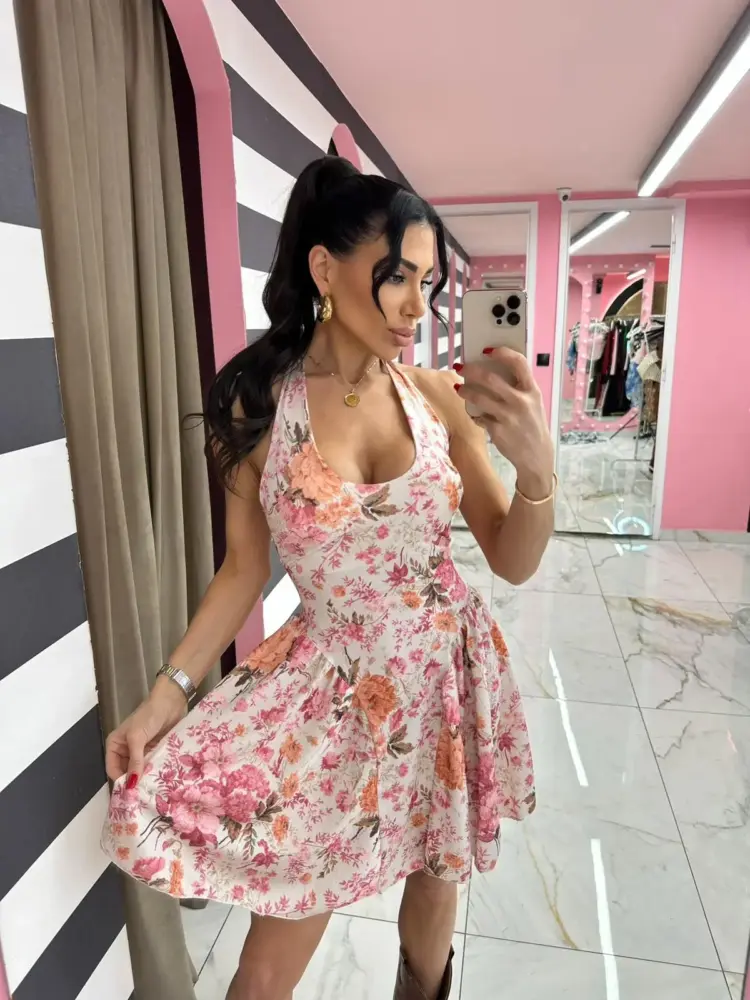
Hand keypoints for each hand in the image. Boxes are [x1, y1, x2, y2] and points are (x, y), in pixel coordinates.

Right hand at [105, 677, 186, 785]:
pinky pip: (153, 765)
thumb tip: (131, 784)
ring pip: (141, 770)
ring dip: (146, 778)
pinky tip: (162, 781)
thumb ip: (134, 761)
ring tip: (153, 791)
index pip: (113, 769)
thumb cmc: (149, 716)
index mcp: (115, 745)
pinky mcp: (155, 751)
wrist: (171, 701)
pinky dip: (156, 772)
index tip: (131, 793)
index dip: (121, 781)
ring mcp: (142, 751)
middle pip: (127, 772)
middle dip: (134, 782)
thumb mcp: (137, 737)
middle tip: (144, 796)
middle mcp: (126, 750)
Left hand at [455, 348, 554, 494]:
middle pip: (490, 379)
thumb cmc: (532, 425)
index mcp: (532, 390)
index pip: (518, 363)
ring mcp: (508, 416)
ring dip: (465, 391)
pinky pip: (479, 417)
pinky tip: (474, 414)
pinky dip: (474, 414)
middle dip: (471, 370)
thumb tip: (492, 372)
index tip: (487, 350)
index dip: (502, 353)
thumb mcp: (533, 403)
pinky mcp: (497, 430)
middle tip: (460, 367)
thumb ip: (518, 388)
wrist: (536, 455)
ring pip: (479, 397)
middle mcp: (521, 401)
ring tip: (459, 388)